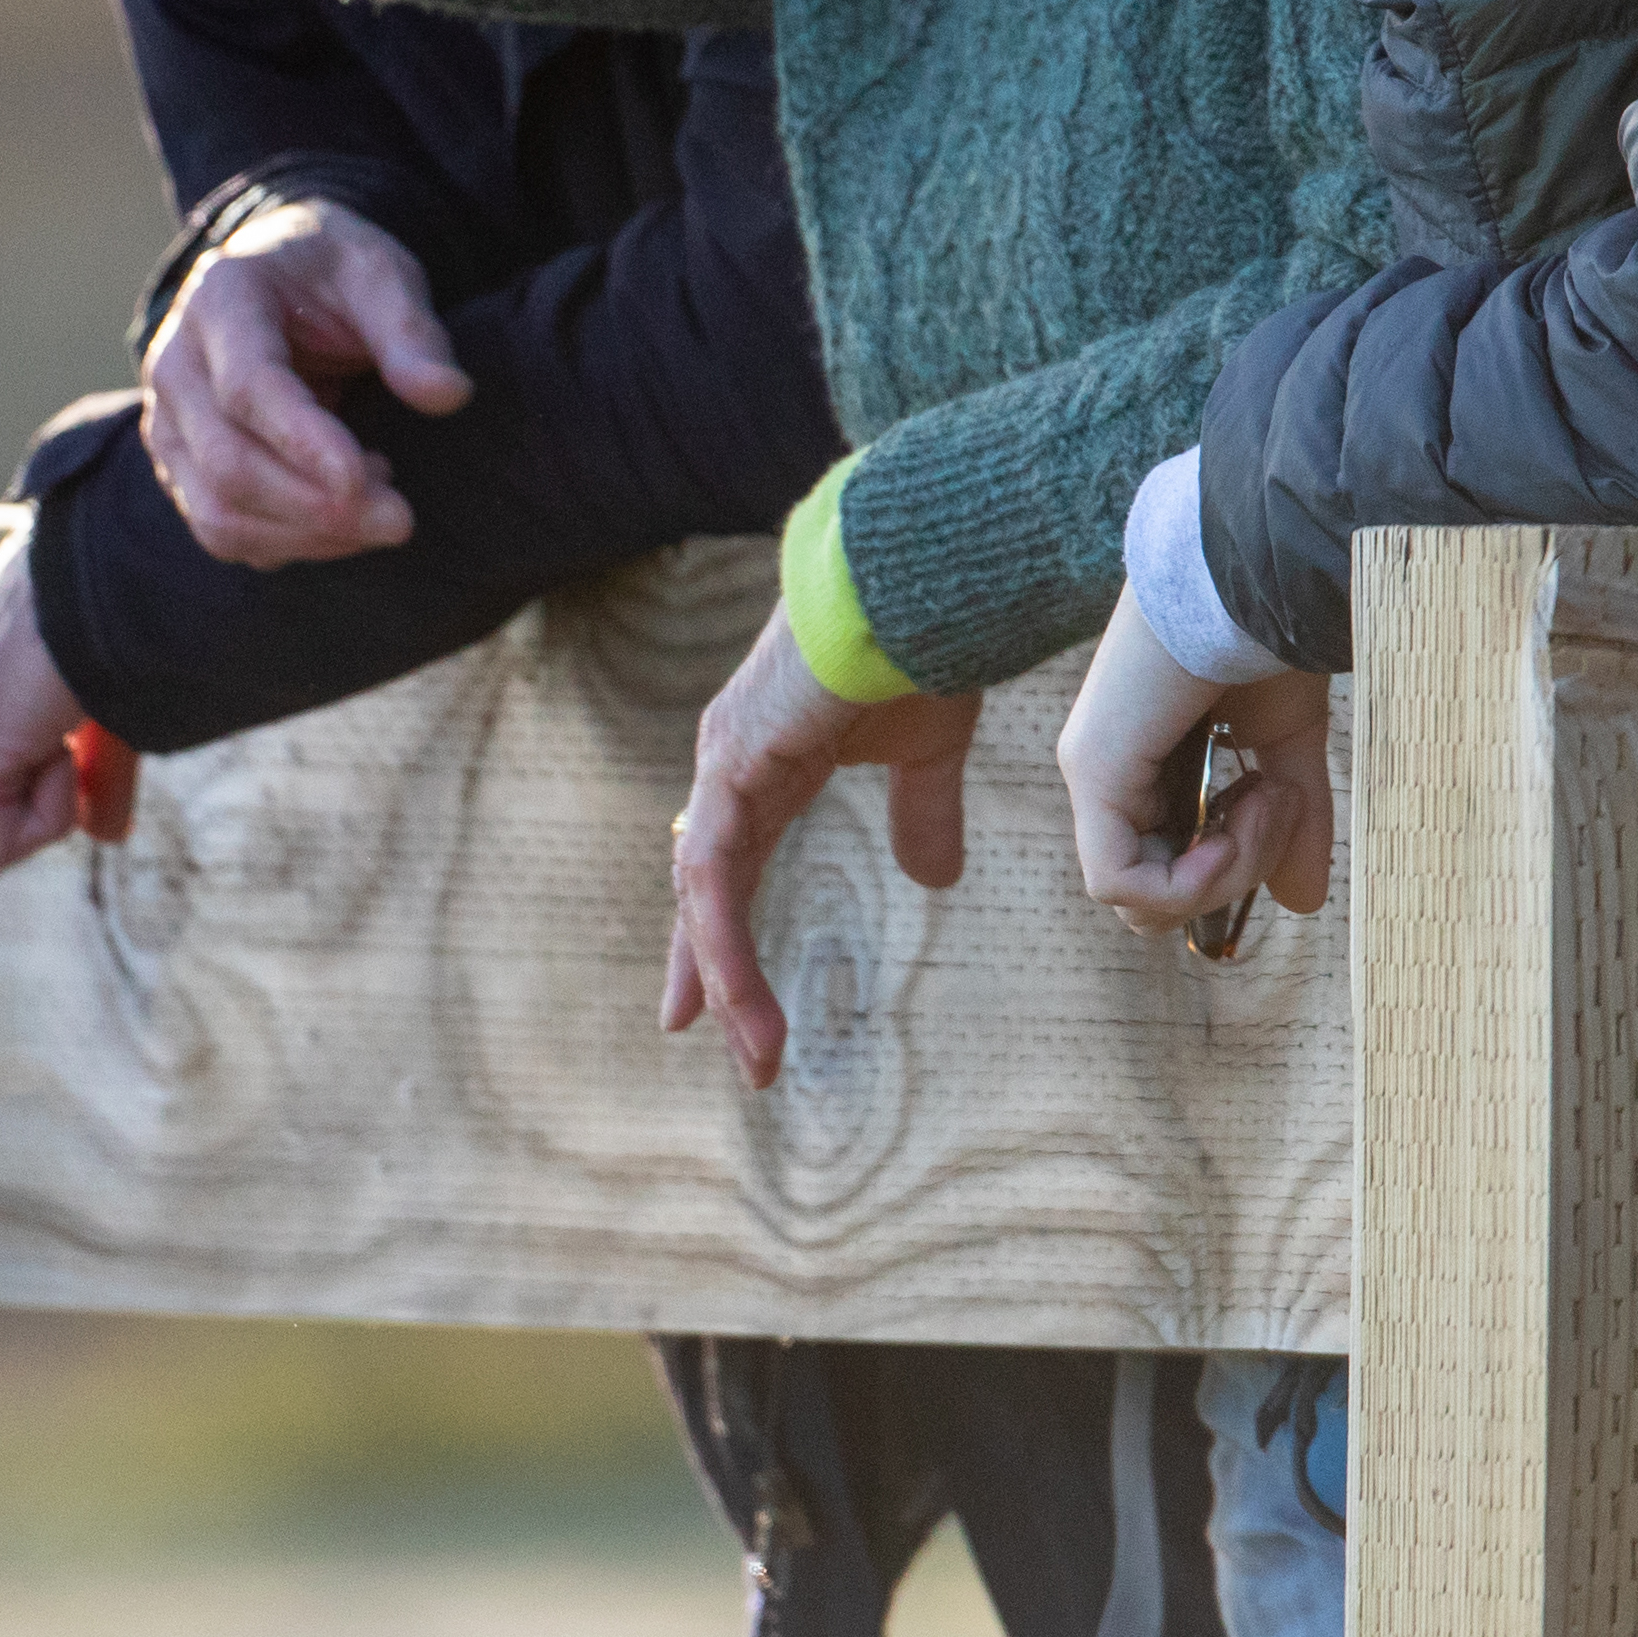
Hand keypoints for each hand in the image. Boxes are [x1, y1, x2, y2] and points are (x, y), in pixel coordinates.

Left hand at [0, 525, 138, 876]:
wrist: (114, 563)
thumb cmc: (117, 611)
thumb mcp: (92, 702)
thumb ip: (87, 770)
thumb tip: (107, 836)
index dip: (29, 802)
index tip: (73, 747)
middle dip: (29, 816)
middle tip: (70, 745)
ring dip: (43, 812)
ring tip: (66, 734)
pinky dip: (49, 813)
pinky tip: (61, 738)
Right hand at [142, 198, 472, 568]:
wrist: (276, 273)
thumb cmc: (331, 272)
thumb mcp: (380, 274)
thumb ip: (411, 332)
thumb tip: (448, 395)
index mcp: (222, 299)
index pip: (247, 386)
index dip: (305, 441)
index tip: (368, 479)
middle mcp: (176, 365)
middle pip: (228, 463)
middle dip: (317, 508)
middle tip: (401, 519)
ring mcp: (169, 421)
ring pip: (218, 513)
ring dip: (306, 535)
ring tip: (380, 509)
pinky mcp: (180, 466)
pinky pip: (222, 531)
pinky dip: (289, 544)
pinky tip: (345, 516)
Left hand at [661, 607, 982, 1089]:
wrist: (918, 583)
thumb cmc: (918, 645)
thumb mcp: (923, 752)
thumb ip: (920, 812)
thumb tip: (933, 880)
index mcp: (766, 759)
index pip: (731, 863)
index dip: (724, 933)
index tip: (721, 1006)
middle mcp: (731, 765)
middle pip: (704, 886)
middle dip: (711, 970)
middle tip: (722, 1045)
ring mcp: (724, 763)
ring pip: (705, 892)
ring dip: (725, 978)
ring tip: (752, 1053)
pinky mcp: (732, 765)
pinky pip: (713, 871)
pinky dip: (720, 940)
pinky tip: (733, 994)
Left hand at [1056, 586, 1334, 931]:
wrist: (1251, 575)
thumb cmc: (1266, 638)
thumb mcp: (1288, 746)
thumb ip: (1290, 824)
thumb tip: (1302, 903)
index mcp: (1148, 765)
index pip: (1166, 868)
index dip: (1232, 869)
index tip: (1285, 806)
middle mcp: (1110, 772)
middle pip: (1154, 896)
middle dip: (1234, 874)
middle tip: (1278, 800)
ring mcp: (1094, 772)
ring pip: (1141, 898)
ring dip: (1227, 870)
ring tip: (1267, 794)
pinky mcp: (1093, 770)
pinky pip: (1118, 883)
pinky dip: (1188, 881)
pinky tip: (1231, 827)